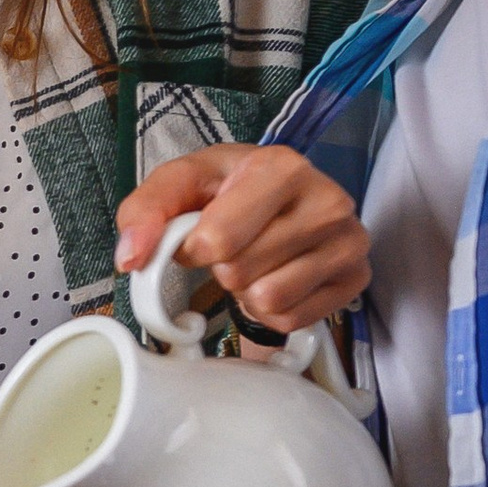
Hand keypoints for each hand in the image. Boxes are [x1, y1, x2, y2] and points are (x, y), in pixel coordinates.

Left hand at [115, 143, 368, 337]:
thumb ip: (144, 212)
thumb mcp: (181, 184)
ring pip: (268, 300)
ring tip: (259, 261)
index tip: (202, 232)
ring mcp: (349, 242)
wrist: (280, 199)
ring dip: (248, 292)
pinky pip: (292, 319)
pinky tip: (279, 277)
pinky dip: (273, 310)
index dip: (194, 247)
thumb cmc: (229, 190)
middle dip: (224, 268)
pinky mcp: (355, 279)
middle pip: (239, 273)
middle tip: (237, 247)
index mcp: (281, 167)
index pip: (218, 240)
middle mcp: (327, 200)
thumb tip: (132, 257)